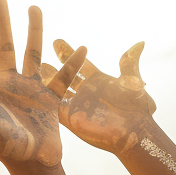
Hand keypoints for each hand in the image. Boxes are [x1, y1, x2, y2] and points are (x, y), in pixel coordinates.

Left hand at [0, 0, 84, 170]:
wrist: (33, 166)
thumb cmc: (4, 150)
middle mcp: (9, 84)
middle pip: (4, 45)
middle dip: (2, 21)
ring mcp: (30, 89)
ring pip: (33, 52)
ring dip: (34, 30)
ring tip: (34, 7)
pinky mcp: (50, 99)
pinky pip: (63, 77)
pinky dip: (72, 63)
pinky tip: (79, 47)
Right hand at [43, 40, 156, 155]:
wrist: (131, 133)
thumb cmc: (136, 109)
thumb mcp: (133, 81)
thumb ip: (129, 62)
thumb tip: (140, 43)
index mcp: (98, 80)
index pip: (80, 63)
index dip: (68, 52)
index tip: (56, 41)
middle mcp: (86, 92)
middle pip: (67, 75)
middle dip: (55, 65)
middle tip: (40, 54)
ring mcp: (78, 106)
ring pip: (59, 90)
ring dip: (47, 80)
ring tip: (35, 70)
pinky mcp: (72, 119)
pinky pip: (56, 107)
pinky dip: (47, 99)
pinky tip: (36, 91)